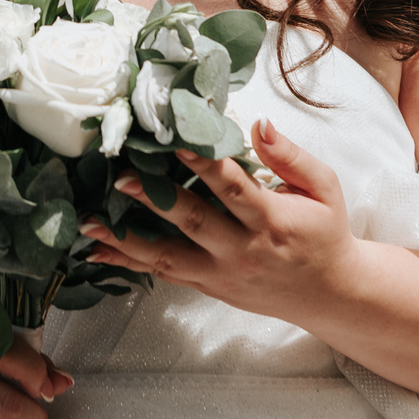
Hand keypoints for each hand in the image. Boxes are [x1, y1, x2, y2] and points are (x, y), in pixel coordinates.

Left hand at [80, 118, 356, 323]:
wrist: (330, 294)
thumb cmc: (324, 232)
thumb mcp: (324, 189)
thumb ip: (291, 157)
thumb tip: (258, 124)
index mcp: (273, 220)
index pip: (233, 189)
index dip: (204, 164)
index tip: (174, 141)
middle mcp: (244, 250)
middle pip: (194, 223)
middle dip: (155, 200)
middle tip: (120, 179)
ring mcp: (223, 273)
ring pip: (169, 257)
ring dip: (126, 241)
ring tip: (89, 224)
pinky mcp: (210, 287)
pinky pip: (166, 275)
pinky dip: (130, 264)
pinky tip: (99, 253)